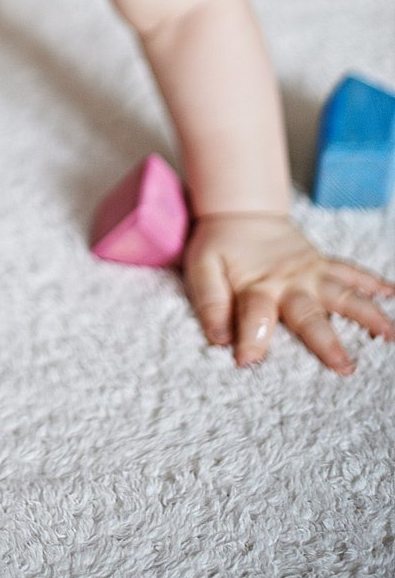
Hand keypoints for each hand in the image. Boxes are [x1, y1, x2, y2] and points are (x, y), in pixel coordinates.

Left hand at [184, 212, 394, 372]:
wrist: (239, 210)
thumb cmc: (219, 245)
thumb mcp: (202, 268)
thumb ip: (209, 301)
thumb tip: (218, 337)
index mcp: (255, 286)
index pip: (253, 315)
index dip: (250, 339)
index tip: (247, 361)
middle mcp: (288, 282)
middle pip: (307, 314)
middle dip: (325, 342)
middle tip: (344, 367)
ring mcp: (309, 273)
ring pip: (341, 294)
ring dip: (366, 314)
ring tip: (389, 334)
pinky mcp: (322, 265)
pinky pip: (351, 272)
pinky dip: (373, 282)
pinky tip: (392, 294)